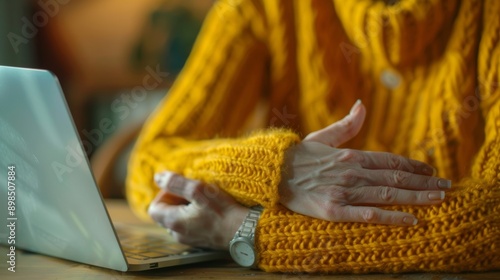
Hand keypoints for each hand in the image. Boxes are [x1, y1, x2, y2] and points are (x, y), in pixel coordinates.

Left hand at [148, 171, 248, 249]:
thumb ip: (175, 183)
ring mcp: (188, 239)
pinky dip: (194, 216)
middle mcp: (177, 234)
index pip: (154, 207)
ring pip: (177, 220)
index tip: (180, 188)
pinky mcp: (200, 240)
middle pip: (165, 214)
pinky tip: (209, 211)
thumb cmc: (222, 210)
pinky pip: (189, 226)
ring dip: (186, 208)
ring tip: (203, 200)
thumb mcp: (198, 190)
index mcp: (173, 222)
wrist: (243, 231)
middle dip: (176, 200)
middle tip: (193, 192)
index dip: (164, 194)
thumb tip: (157, 178)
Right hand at [279, 100, 450, 225]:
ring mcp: (343, 192)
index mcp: (351, 155)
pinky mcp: (333, 210)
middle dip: (424, 182)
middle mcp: (351, 173)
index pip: (390, 160)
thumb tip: (362, 105)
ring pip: (387, 194)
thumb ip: (346, 124)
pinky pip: (367, 215)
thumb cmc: (297, 156)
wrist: (272, 172)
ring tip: (439, 199)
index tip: (432, 171)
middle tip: (447, 187)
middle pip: (395, 177)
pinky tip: (411, 220)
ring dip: (416, 197)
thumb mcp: (322, 137)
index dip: (414, 166)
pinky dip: (391, 217)